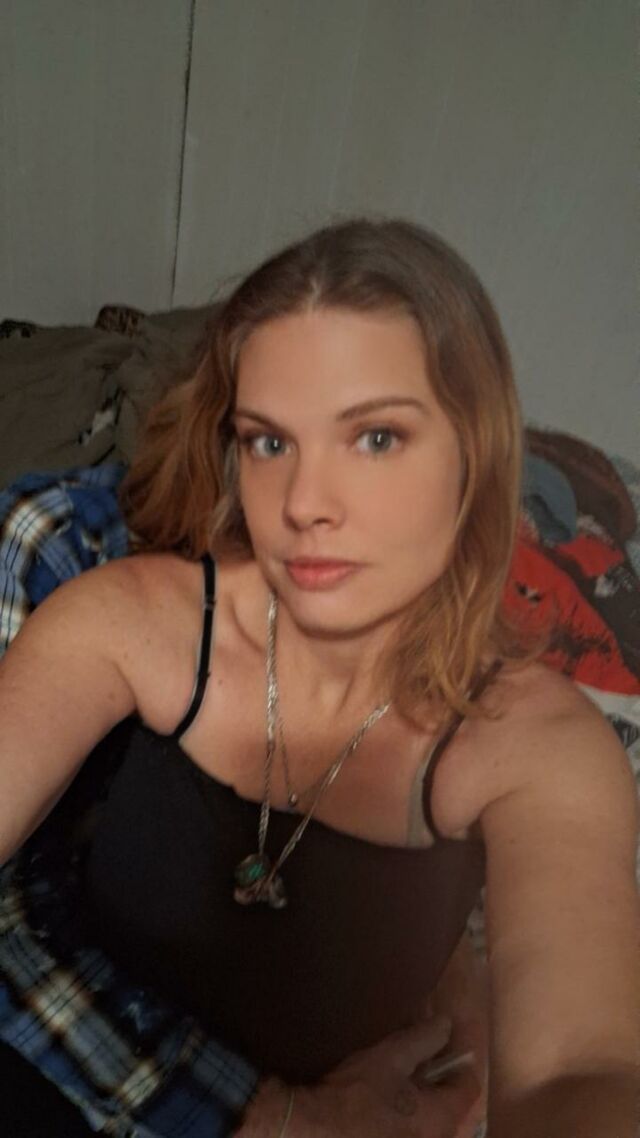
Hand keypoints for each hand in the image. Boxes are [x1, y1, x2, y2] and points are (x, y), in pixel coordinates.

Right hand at [238, 1014, 481, 1136]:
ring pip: (431, 1118)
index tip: (448, 1040)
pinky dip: (408, 1110)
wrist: (313, 1129)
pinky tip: (387, 1094)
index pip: (469, 1086)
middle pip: (451, 1104)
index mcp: (441, 1120)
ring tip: (403, 1071)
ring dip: (423, 1094)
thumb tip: (446, 1025)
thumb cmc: (356, 1093)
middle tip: (423, 1053)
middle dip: (439, 1077)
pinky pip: (412, 1128)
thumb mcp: (391, 1057)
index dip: (460, 1059)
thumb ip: (423, 1039)